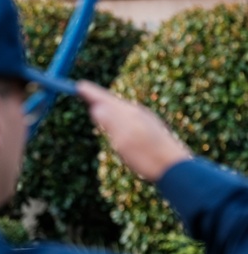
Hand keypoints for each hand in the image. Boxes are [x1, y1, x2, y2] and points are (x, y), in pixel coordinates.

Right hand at [76, 81, 191, 181]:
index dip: (91, 93)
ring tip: (97, 106)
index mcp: (129, 113)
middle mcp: (137, 113)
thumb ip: (110, 122)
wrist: (175, 168)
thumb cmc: (147, 155)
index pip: (105, 98)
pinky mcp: (150, 130)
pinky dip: (117, 117)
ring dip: (108, 108)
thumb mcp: (123, 139)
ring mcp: (145, 121)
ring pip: (121, 111)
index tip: (78, 85)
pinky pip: (128, 119)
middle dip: (98, 98)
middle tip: (84, 92)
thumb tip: (96, 107)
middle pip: (112, 102)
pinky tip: (117, 125)